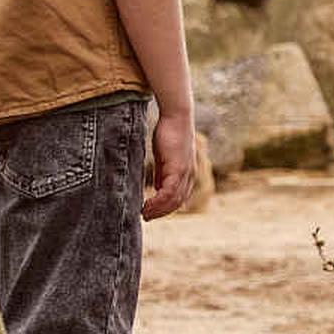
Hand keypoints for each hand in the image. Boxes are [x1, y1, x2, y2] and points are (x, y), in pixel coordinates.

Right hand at [145, 103, 203, 219]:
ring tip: (144, 214)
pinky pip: (170, 191)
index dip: (166, 208)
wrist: (176, 117)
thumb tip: (158, 187)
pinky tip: (147, 204)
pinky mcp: (179, 168)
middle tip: (146, 217)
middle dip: (161, 212)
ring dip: (158, 209)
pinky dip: (158, 201)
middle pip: (177, 202)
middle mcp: (190, 175)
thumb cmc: (169, 134)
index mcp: (187, 173)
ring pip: (174, 200)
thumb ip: (163, 173)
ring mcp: (186, 172)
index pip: (179, 197)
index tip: (151, 213)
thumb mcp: (164, 158)